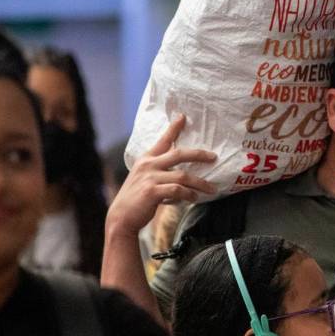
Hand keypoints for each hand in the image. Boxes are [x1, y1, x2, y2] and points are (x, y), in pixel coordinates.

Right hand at [106, 115, 215, 236]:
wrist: (121, 218)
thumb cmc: (136, 200)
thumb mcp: (143, 179)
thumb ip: (158, 171)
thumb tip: (181, 173)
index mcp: (146, 160)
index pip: (162, 140)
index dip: (173, 128)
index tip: (182, 117)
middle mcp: (148, 165)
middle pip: (179, 154)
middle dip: (198, 154)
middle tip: (213, 157)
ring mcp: (150, 178)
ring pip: (183, 176)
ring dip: (200, 183)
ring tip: (211, 189)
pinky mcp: (152, 192)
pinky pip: (177, 190)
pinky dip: (189, 194)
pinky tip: (194, 198)